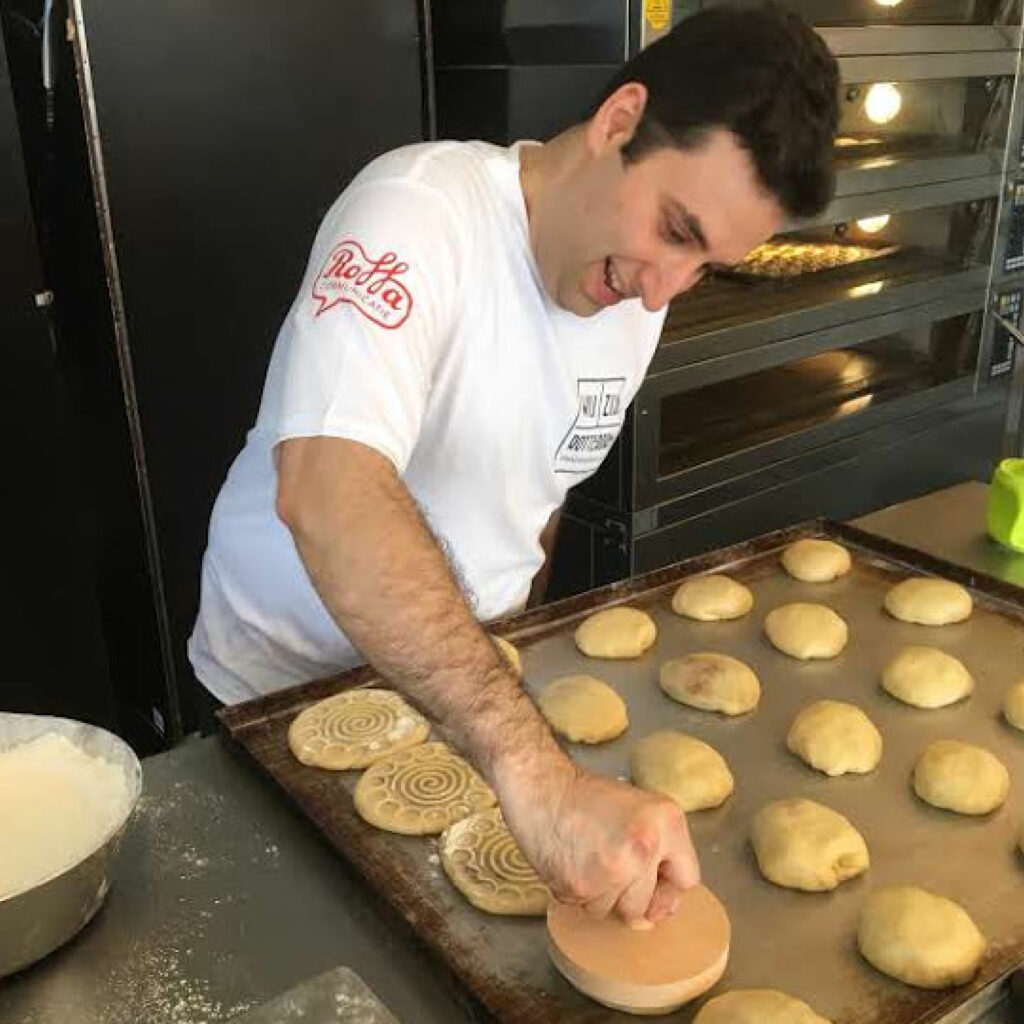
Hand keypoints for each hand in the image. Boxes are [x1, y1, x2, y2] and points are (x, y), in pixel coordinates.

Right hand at [497, 758, 700, 924]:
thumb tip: (660, 913)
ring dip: (601, 896)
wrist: (540, 785)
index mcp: (667, 822)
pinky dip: (578, 894)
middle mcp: (646, 846)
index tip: (651, 882)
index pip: (688, 879)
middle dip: (629, 895)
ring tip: (587, 858)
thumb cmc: (585, 796)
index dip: (666, 886)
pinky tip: (571, 863)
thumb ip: (660, 852)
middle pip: (649, 905)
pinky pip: (588, 910)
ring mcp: (615, 869)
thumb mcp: (638, 810)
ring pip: (617, 912)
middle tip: (607, 861)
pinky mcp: (582, 886)